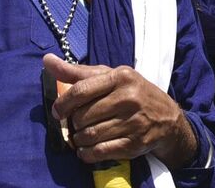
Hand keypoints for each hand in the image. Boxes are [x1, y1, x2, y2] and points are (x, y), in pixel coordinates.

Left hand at [45, 54, 195, 165]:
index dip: (63, 103)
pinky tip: (87, 150)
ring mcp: (134, 122)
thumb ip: (78, 72)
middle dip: (74, 124)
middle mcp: (129, 98)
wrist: (167, 118)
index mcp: (121, 77)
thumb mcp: (110, 77)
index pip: (81, 90)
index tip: (58, 112)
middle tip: (77, 124)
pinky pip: (101, 152)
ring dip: (79, 140)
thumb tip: (47, 60)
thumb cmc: (132, 93)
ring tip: (81, 137)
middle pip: (83, 116)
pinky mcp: (135, 144)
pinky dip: (88, 154)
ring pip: (90, 135)